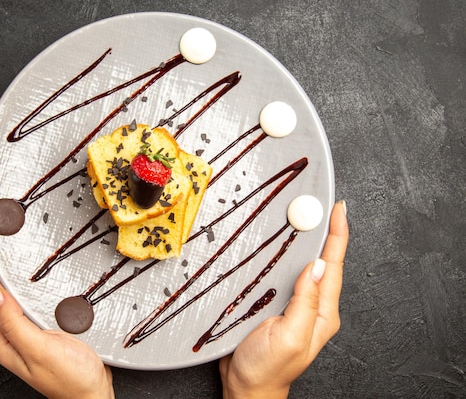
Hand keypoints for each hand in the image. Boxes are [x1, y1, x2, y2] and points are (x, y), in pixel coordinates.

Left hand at [0, 232, 113, 398]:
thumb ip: (15, 323)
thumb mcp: (41, 350)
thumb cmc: (72, 380)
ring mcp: (22, 337)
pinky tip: (18, 281)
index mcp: (4, 341)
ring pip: (3, 299)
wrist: (92, 396)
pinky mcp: (37, 334)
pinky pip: (19, 304)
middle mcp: (8, 339)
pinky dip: (15, 287)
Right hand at [219, 200, 348, 398]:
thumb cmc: (267, 369)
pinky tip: (275, 243)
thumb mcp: (289, 336)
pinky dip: (280, 254)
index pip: (334, 266)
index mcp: (321, 313)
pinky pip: (281, 273)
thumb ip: (305, 302)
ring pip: (300, 264)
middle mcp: (310, 305)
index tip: (339, 209)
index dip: (337, 235)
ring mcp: (292, 303)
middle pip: (320, 260)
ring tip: (301, 215)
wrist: (245, 386)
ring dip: (301, 239)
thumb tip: (318, 266)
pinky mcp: (273, 302)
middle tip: (319, 203)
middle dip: (322, 230)